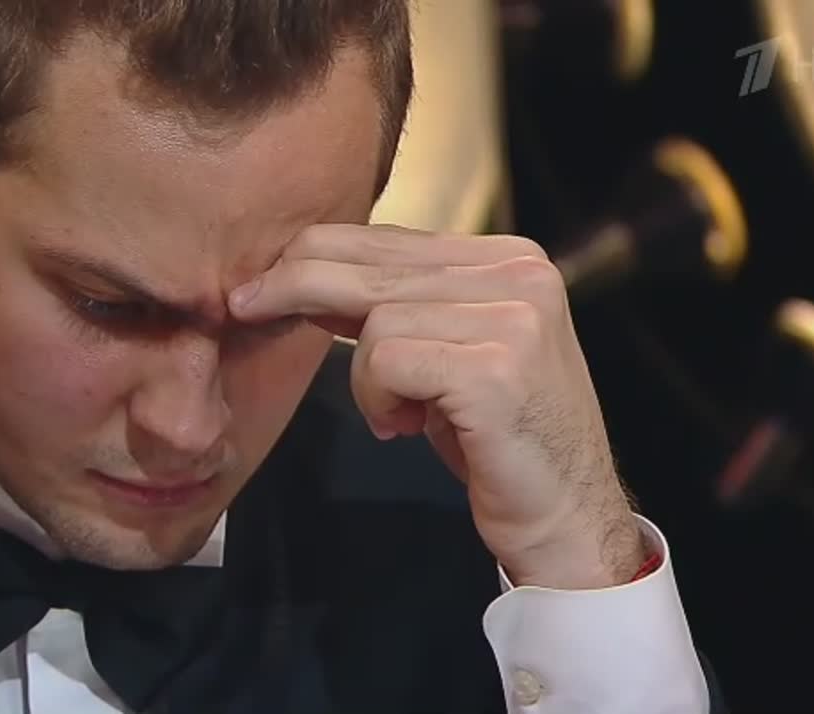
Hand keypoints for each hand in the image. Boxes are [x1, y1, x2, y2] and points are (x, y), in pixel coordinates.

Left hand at [228, 225, 645, 588]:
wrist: (568, 521)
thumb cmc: (497, 440)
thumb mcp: (448, 355)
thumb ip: (398, 306)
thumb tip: (303, 275)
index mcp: (510, 258)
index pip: (389, 238)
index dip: (315, 257)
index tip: (262, 285)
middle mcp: (519, 274)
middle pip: (371, 264)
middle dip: (295, 285)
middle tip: (245, 308)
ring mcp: (513, 319)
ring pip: (375, 319)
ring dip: (366, 379)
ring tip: (397, 417)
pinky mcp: (495, 369)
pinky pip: (386, 362)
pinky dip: (378, 399)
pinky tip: (403, 428)